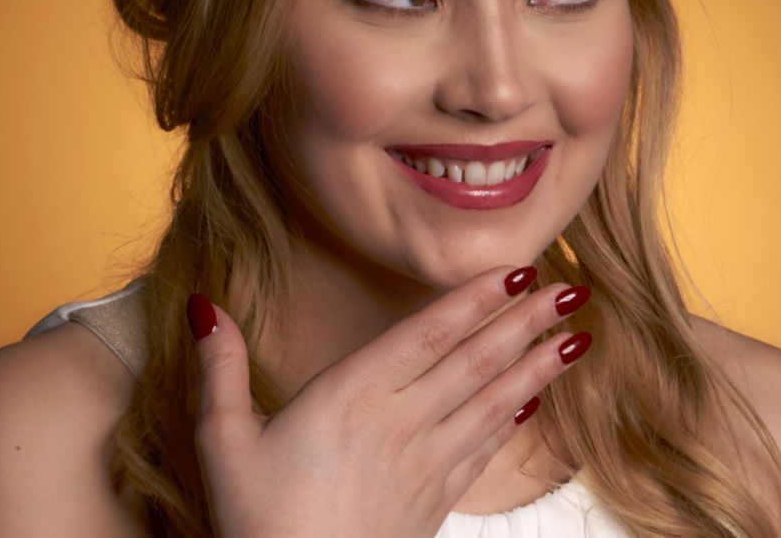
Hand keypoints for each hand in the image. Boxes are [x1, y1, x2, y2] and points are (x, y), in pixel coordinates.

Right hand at [188, 265, 592, 537]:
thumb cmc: (258, 522)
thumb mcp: (223, 441)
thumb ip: (221, 369)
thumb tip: (206, 306)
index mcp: (353, 395)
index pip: (428, 333)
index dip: (475, 299)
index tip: (517, 268)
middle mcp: (400, 422)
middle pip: (474, 362)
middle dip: (525, 323)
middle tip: (573, 292)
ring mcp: (424, 463)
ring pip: (491, 403)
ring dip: (536, 367)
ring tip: (575, 338)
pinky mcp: (434, 500)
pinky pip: (483, 449)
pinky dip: (512, 420)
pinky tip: (533, 402)